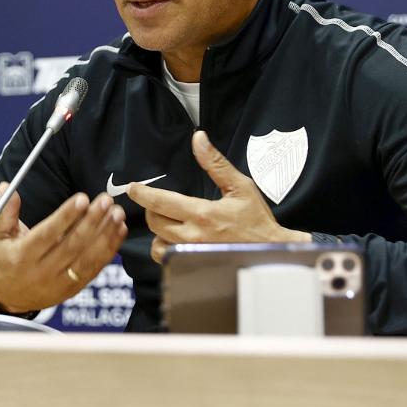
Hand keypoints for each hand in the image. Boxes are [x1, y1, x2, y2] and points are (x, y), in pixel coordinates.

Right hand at [0, 181, 127, 312]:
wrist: (9, 298)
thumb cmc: (7, 259)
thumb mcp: (0, 237)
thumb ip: (5, 212)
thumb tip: (6, 186)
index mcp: (24, 255)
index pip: (48, 234)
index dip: (66, 216)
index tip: (82, 198)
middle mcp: (43, 270)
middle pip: (72, 244)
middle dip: (92, 221)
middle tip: (106, 200)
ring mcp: (60, 282)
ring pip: (87, 257)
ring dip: (106, 234)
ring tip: (117, 213)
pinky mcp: (74, 288)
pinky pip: (95, 268)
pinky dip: (110, 249)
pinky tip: (120, 230)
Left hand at [128, 130, 309, 262]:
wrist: (273, 252)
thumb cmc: (257, 219)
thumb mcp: (240, 186)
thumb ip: (215, 163)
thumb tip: (198, 138)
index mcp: (203, 214)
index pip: (161, 202)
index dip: (143, 194)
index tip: (133, 188)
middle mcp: (193, 237)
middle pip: (155, 223)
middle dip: (153, 210)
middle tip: (159, 204)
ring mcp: (192, 255)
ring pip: (158, 246)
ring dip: (159, 233)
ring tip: (170, 224)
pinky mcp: (193, 267)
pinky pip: (168, 260)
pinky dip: (167, 250)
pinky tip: (177, 241)